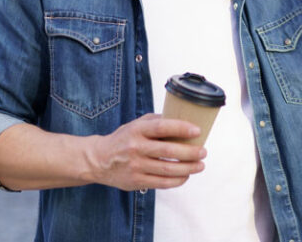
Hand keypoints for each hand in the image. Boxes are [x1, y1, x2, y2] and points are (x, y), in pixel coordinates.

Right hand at [84, 114, 205, 190]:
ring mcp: (135, 166)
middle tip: (203, 152)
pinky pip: (161, 183)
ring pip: (167, 170)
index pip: (162, 127)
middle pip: (168, 151)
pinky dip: (177, 180)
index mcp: (137, 130)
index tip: (198, 131)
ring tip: (200, 165)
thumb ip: (157, 121)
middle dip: (191, 152)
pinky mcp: (135, 181)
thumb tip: (183, 119)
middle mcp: (135, 148)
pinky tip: (186, 175)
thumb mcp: (136, 124)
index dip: (182, 128)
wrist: (98, 160)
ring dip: (188, 168)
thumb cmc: (123, 139)